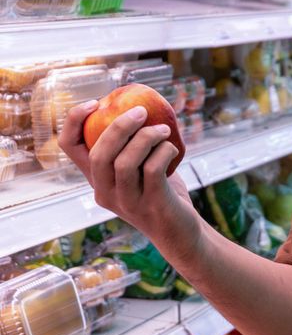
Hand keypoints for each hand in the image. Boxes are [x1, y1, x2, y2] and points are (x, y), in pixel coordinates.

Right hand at [58, 101, 199, 260]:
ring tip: (163, 129)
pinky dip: (162, 152)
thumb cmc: (161, 193)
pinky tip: (172, 147)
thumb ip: (136, 145)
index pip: (68, 148)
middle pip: (99, 154)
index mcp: (96, 179)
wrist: (180, 231)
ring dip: (146, 138)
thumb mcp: (141, 169)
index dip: (74, 121)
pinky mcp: (151, 205)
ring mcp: (127, 202)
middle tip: (141, 111)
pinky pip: (152, 171)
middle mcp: (105, 192)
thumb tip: (142, 104)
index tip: (95, 102)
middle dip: (119, 127)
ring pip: (124, 163)